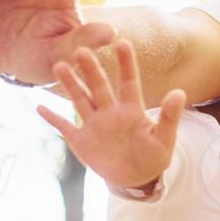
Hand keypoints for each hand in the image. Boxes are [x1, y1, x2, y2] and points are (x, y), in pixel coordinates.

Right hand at [36, 41, 186, 191]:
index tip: (122, 42)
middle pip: (99, 87)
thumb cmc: (153, 157)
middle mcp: (110, 112)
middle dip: (90, 70)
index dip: (126, 63)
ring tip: (59, 66)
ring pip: (80, 100)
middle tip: (80, 50)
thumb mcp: (164, 139)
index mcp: (132, 110)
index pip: (129, 82)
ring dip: (70, 85)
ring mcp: (94, 125)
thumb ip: (170, 117)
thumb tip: (180, 92)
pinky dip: (52, 119)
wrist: (136, 178)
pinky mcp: (81, 141)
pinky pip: (64, 127)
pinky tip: (39, 107)